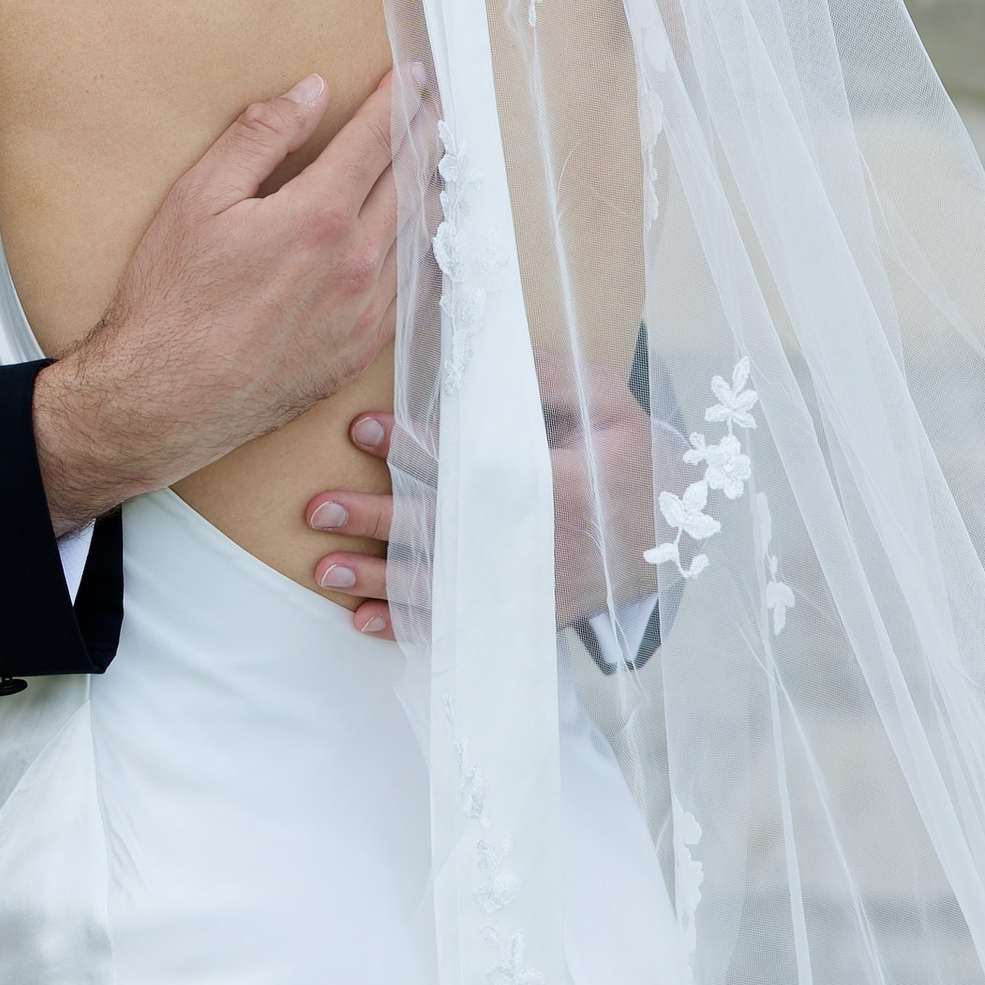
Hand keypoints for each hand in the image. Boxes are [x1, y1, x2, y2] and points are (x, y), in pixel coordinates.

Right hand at [30, 67, 415, 535]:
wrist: (164, 401)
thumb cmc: (170, 302)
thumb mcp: (197, 199)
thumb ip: (258, 137)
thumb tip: (309, 94)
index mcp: (318, 216)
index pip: (375, 139)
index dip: (397, 100)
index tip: (412, 77)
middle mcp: (357, 263)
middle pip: (411, 182)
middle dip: (425, 137)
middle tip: (434, 110)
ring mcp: (366, 312)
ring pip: (420, 235)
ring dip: (433, 190)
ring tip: (437, 163)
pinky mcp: (361, 350)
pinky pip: (413, 288)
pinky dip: (424, 249)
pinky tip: (420, 238)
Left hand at [302, 351, 658, 638]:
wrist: (667, 536)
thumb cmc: (626, 458)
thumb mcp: (607, 403)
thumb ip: (550, 378)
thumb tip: (488, 357)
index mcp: (554, 481)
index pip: (469, 461)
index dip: (412, 445)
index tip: (360, 428)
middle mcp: (533, 540)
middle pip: (443, 529)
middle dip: (376, 518)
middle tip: (317, 508)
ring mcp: (525, 585)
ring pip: (441, 586)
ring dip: (377, 578)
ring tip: (323, 567)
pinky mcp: (522, 615)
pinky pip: (458, 627)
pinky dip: (409, 627)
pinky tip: (362, 619)